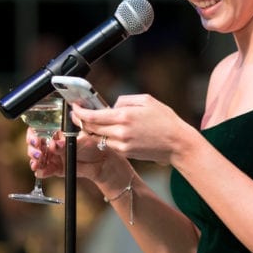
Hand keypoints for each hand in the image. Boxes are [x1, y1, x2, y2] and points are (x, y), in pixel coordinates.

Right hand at [26, 126, 110, 183]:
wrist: (103, 161)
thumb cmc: (94, 145)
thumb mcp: (83, 140)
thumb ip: (69, 141)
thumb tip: (55, 143)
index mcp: (57, 133)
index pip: (38, 130)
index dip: (34, 135)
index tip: (37, 140)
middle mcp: (52, 144)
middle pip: (34, 145)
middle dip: (32, 149)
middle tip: (39, 153)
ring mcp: (53, 157)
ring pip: (37, 158)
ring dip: (35, 160)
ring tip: (38, 163)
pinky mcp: (56, 169)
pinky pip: (45, 171)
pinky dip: (41, 172)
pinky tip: (41, 171)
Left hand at [69, 93, 192, 165]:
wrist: (177, 143)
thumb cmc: (165, 120)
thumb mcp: (147, 100)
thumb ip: (125, 99)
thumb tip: (111, 105)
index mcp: (125, 116)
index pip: (92, 115)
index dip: (79, 111)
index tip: (75, 107)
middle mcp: (120, 131)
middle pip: (90, 127)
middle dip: (80, 120)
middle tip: (77, 114)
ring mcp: (122, 144)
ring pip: (96, 137)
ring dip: (91, 129)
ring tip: (92, 122)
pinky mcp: (125, 153)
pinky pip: (107, 144)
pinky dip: (104, 137)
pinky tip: (108, 131)